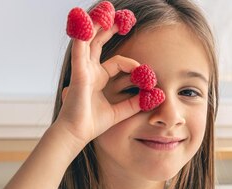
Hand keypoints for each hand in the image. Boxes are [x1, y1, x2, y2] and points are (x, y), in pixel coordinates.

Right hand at [55, 22, 142, 147]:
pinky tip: (84, 23)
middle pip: (98, 41)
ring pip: (88, 40)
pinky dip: (81, 36)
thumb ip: (134, 103)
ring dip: (95, 24)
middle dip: (108, 27)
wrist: (77, 133)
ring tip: (104, 11)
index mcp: (97, 78)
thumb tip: (154, 96)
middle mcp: (89, 70)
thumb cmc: (93, 124)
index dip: (132, 64)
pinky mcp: (78, 72)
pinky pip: (80, 49)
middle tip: (120, 14)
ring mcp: (82, 69)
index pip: (117, 61)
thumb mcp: (120, 112)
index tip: (145, 73)